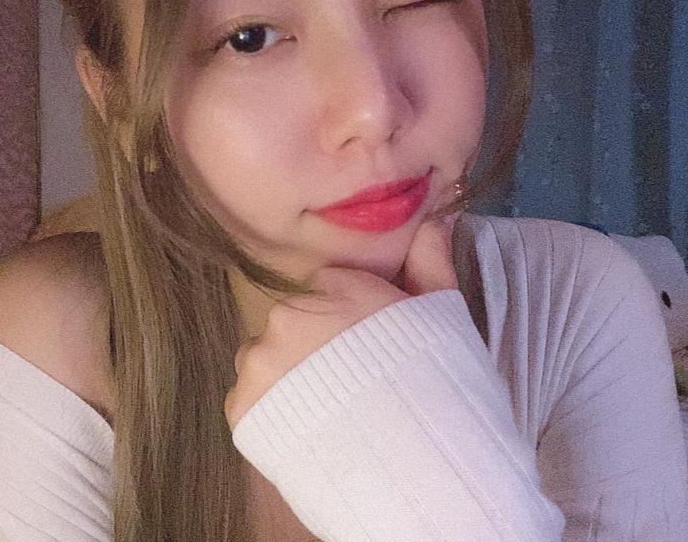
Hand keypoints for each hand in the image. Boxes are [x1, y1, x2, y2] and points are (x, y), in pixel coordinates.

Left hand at [224, 208, 461, 429]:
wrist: (418, 468)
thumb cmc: (440, 386)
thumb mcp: (446, 315)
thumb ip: (430, 261)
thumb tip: (432, 220)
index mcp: (336, 288)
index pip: (326, 291)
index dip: (345, 323)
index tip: (363, 351)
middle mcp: (290, 314)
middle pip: (293, 324)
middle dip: (313, 349)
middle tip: (346, 388)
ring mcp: (261, 360)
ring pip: (265, 360)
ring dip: (285, 380)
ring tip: (323, 415)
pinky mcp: (242, 406)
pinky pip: (248, 402)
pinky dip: (268, 416)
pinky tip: (302, 434)